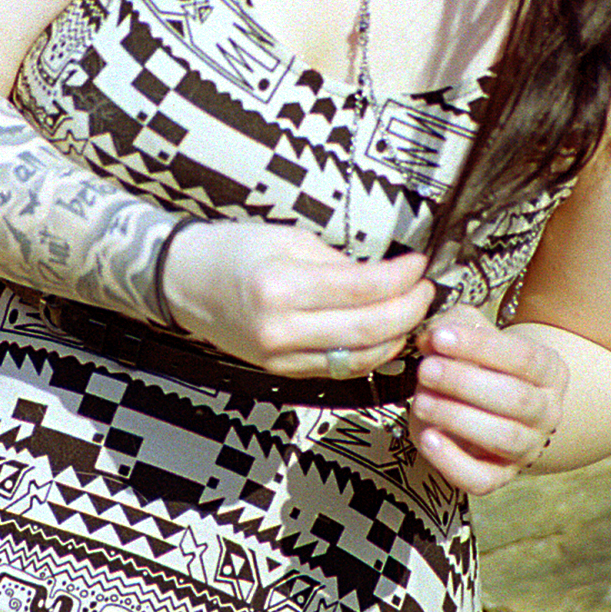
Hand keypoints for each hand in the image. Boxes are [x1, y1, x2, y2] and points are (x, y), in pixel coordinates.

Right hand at [159, 221, 433, 375]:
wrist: (184, 281)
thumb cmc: (233, 251)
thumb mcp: (289, 240)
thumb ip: (338, 264)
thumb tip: (385, 278)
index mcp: (281, 286)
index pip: (361, 288)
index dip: (400, 277)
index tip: (419, 264)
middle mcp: (280, 329)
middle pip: (367, 330)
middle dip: (408, 310)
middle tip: (426, 289)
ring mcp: (280, 357)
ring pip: (359, 358)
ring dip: (396, 337)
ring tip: (413, 311)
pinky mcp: (281, 372)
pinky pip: (339, 369)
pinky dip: (370, 354)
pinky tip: (387, 335)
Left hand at [409, 305, 567, 495]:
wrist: (492, 404)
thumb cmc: (480, 361)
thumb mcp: (473, 334)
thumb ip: (454, 326)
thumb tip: (431, 338)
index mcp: (549, 370)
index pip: (523, 357)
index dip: (480, 346)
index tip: (440, 337)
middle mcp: (548, 412)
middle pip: (516, 399)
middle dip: (465, 383)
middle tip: (425, 370)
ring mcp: (527, 448)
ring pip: (503, 438)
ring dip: (458, 419)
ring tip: (421, 401)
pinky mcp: (500, 477)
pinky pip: (481, 479)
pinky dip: (452, 461)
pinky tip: (427, 438)